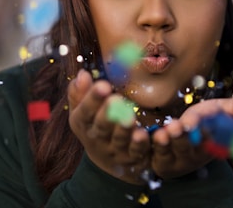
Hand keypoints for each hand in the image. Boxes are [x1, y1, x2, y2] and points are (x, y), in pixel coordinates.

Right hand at [68, 69, 150, 184]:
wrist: (105, 159)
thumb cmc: (94, 125)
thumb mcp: (82, 111)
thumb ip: (80, 93)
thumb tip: (83, 74)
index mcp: (85, 124)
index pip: (85, 112)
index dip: (92, 100)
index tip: (103, 85)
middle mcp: (99, 139)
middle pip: (102, 128)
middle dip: (108, 114)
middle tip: (116, 100)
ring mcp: (117, 151)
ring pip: (121, 141)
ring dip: (125, 130)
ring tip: (131, 118)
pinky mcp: (135, 158)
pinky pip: (141, 152)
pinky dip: (146, 144)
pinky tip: (153, 134)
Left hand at [151, 93, 232, 178]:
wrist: (182, 139)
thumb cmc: (204, 123)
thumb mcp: (220, 113)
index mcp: (211, 144)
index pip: (211, 140)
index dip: (207, 132)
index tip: (203, 123)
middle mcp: (193, 153)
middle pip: (188, 147)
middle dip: (184, 137)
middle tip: (180, 126)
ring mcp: (174, 156)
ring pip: (170, 150)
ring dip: (167, 141)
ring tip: (165, 131)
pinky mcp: (158, 156)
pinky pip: (152, 151)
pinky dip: (146, 143)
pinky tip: (142, 134)